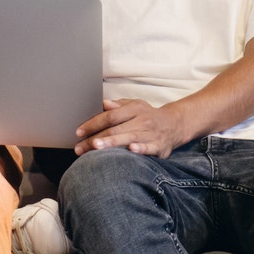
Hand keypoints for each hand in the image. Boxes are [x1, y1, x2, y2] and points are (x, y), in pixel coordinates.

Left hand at [74, 98, 188, 156]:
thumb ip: (118, 106)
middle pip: (116, 129)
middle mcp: (143, 120)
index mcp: (135, 109)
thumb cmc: (148, 116)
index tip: (78, 132)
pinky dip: (141, 149)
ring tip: (96, 147)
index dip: (93, 123)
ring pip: (129, 138)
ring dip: (112, 143)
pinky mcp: (160, 146)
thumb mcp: (134, 106)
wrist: (175, 124)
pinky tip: (131, 150)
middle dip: (96, 138)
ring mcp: (151, 133)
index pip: (110, 116)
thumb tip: (102, 103)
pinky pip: (149, 148)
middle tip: (80, 147)